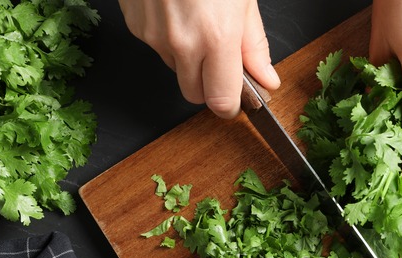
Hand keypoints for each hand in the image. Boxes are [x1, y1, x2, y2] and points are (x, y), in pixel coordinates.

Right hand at [118, 0, 280, 118]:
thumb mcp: (244, 1)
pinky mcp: (135, 25)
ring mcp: (153, 36)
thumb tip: (266, 80)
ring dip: (188, 58)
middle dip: (209, 85)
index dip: (231, 104)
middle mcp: (181, 43)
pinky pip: (156, 46)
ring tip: (198, 20)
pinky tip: (177, 10)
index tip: (238, 98)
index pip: (220, 102)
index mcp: (215, 38)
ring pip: (174, 69)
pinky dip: (168, 37)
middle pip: (194, 95)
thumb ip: (254, 46)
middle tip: (221, 58)